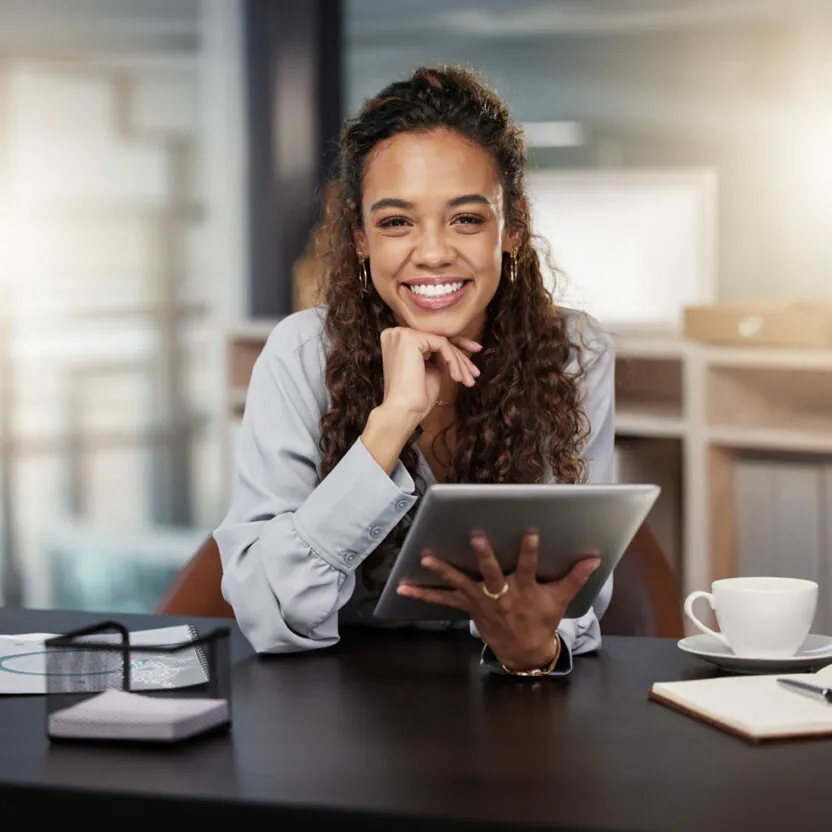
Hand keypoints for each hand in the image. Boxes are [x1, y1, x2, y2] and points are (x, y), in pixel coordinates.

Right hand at [378, 327, 481, 423]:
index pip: (432, 339)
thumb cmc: (415, 396)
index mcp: (398, 340)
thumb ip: (438, 354)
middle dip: (461, 356)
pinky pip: (442, 344)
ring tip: (468, 380)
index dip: (455, 347)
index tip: (473, 357)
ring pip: (442, 342)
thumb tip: (457, 346)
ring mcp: (402, 334)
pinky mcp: (410, 339)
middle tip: (475, 372)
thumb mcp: (430, 368)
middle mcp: (396, 333)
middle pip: (438, 339)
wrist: (403, 411)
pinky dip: (453, 361)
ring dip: (459, 362)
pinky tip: (457, 377)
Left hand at [397, 531, 600, 671]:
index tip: (530, 533)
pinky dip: (422, 594)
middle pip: (491, 573)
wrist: (524, 651)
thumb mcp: (559, 599)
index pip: (528, 567)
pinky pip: (442, 600)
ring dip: (443, 570)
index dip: (529, 551)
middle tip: (475, 538)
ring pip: (460, 583)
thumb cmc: (541, 619)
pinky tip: (402, 587)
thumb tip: (595, 558)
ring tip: (425, 557)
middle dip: (483, 555)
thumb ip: (575, 577)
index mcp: (524, 590)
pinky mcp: (468, 607)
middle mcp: (500, 595)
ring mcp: (481, 601)